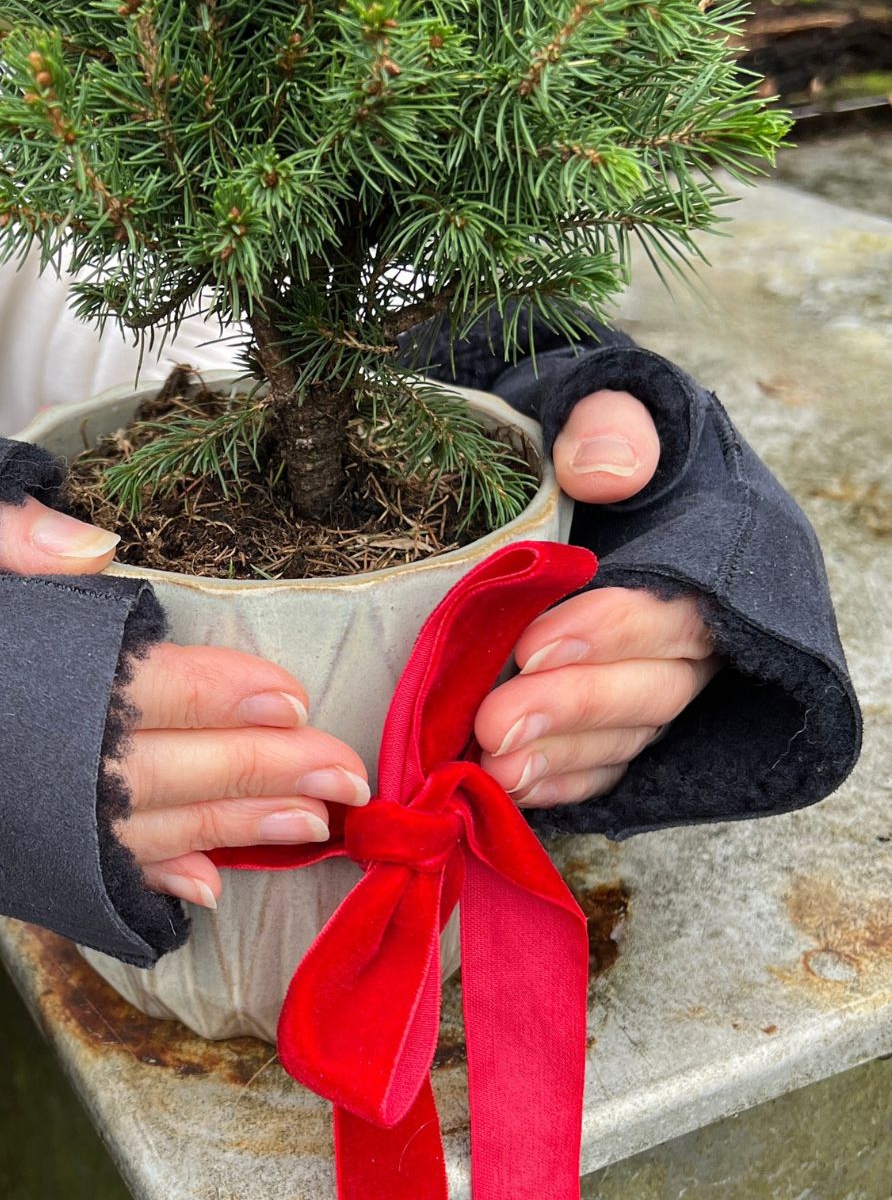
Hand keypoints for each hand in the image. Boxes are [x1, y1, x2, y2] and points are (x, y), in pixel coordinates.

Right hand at [0, 497, 369, 908]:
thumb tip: (94, 545)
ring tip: (313, 825)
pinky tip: (209, 887)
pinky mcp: (12, 850)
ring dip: (234, 828)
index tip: (293, 700)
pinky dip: (154, 879)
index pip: (146, 687)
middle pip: (168, 767)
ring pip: (148, 826)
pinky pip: (93, 874)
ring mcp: (24, 815)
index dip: (223, 694)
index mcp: (25, 675)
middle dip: (263, 772)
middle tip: (347, 778)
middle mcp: (33, 757)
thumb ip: (12, 537)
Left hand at [476, 391, 719, 806]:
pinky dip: (560, 783)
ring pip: (626, 737)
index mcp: (706, 562)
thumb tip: (605, 469)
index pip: (676, 609)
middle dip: (573, 706)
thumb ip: (609, 425)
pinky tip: (511, 789)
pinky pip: (605, 769)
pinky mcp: (619, 724)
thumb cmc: (586, 443)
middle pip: (653, 687)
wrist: (561, 475)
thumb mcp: (602, 410)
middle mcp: (693, 637)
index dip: (613, 629)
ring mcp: (656, 685)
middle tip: (495, 721)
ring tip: (493, 766)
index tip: (534, 641)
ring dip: (559, 756)